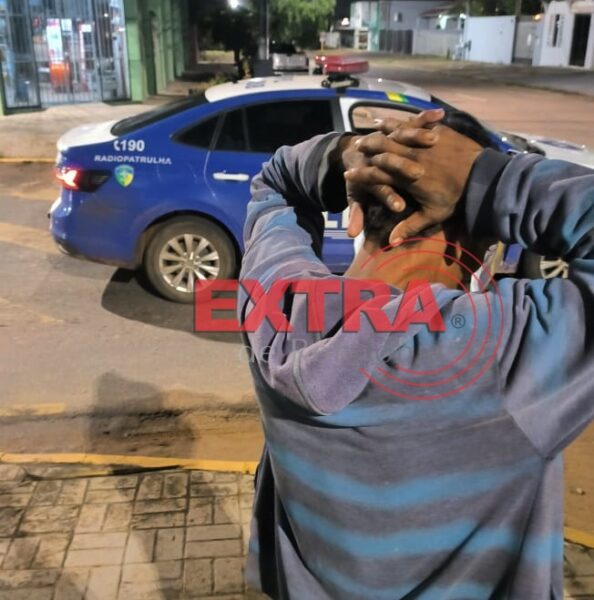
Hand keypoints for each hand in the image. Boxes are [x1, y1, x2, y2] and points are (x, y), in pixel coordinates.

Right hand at [346, 113, 482, 242]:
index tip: (348, 175)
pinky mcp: (435, 131)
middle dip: (366, 149)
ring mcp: (423, 142)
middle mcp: (411, 157)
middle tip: (354, 148)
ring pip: (395, 134)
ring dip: (379, 134)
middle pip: (382, 150)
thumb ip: (410, 226)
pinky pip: (413, 123)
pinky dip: (398, 122)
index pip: (377, 175)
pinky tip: (389, 121)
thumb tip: (391, 242)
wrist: (484, 175)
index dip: (362, 176)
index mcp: (407, 178)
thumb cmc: (457, 197)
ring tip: (367, 134)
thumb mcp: (433, 215)